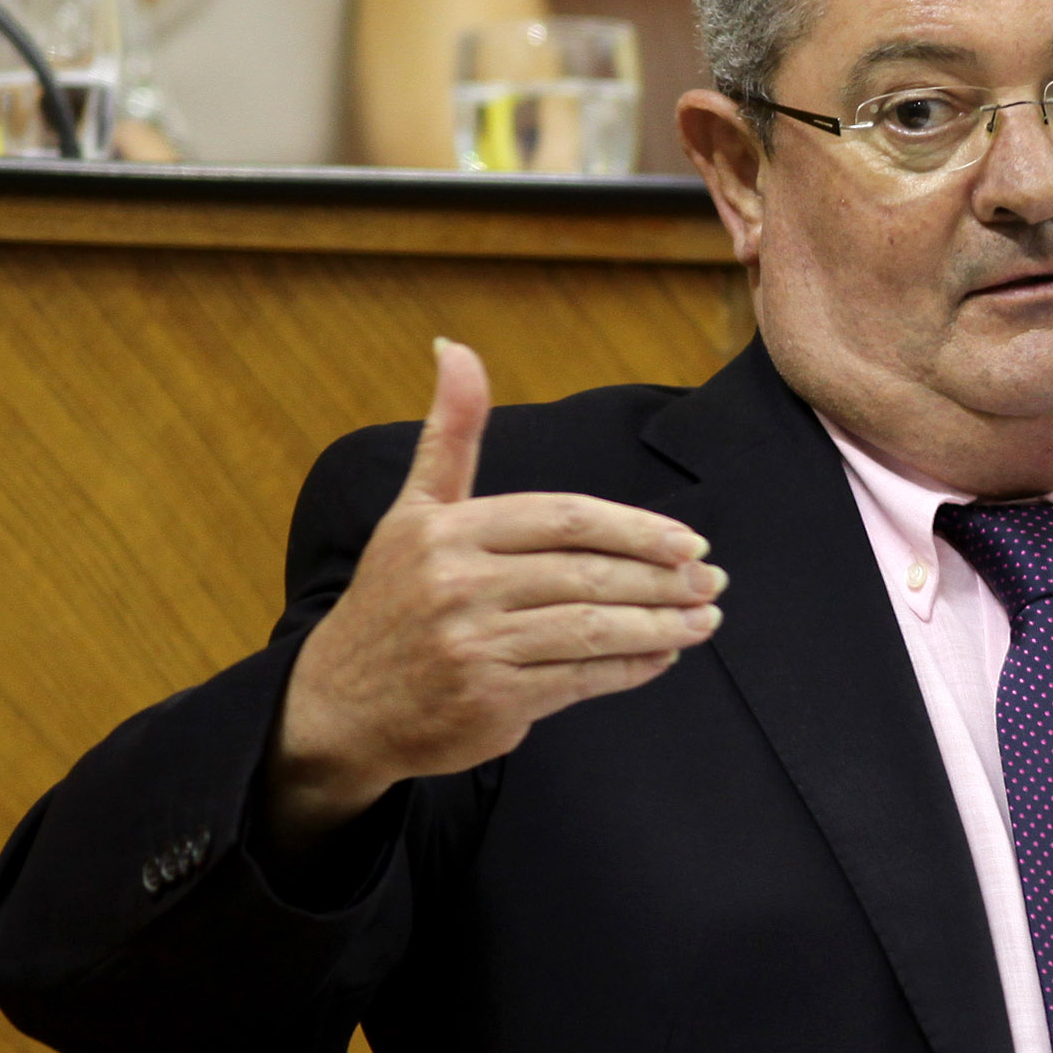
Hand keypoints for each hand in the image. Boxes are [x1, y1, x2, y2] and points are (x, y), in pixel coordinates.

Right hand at [266, 340, 723, 847]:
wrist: (342, 704)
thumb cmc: (394, 601)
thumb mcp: (412, 511)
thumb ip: (450, 434)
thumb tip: (455, 347)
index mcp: (446, 531)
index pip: (564, 518)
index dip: (635, 529)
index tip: (688, 540)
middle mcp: (457, 585)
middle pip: (587, 573)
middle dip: (662, 578)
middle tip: (711, 579)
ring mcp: (474, 646)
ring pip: (592, 628)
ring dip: (661, 625)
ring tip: (704, 618)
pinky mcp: (491, 701)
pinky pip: (580, 679)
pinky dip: (631, 668)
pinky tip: (663, 657)